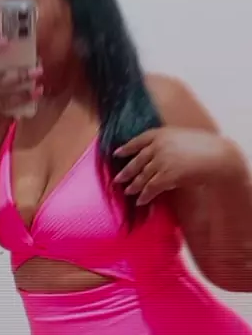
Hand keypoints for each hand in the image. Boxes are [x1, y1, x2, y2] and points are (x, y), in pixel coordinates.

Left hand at [113, 127, 232, 205]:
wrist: (217, 156)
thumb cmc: (205, 147)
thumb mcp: (182, 138)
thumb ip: (168, 144)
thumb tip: (158, 156)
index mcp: (161, 133)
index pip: (139, 140)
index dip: (127, 148)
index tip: (117, 153)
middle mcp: (158, 146)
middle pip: (137, 161)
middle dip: (126, 171)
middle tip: (117, 180)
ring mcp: (161, 160)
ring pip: (143, 176)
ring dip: (134, 186)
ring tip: (129, 192)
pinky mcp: (166, 175)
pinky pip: (151, 188)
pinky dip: (145, 196)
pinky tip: (141, 201)